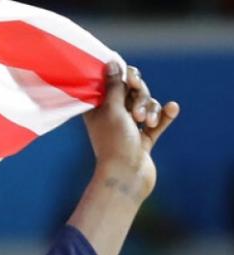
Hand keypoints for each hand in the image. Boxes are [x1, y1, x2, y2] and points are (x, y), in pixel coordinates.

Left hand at [82, 61, 179, 201]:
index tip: (131, 81)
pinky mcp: (144, 138)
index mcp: (97, 109)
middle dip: (140, 96)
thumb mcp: (112, 110)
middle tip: (135, 113)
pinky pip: (158, 120)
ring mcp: (129, 127)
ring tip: (145, 123)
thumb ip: (113, 86)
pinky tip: (172, 109)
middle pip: (133, 91)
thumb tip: (111, 62)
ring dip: (150, 110)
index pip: (113, 82)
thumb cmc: (113, 142)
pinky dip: (164, 115)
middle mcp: (111, 116)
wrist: (125, 176)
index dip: (125, 78)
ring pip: (146, 104)